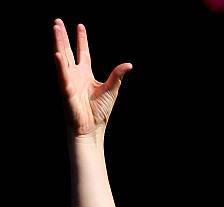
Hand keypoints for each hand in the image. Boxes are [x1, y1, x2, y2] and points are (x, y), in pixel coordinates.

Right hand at [53, 18, 132, 135]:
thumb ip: (117, 75)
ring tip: (56, 29)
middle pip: (68, 52)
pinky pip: (62, 76)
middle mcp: (76, 76)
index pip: (83, 53)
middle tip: (58, 22)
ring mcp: (69, 82)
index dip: (81, 40)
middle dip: (63, 37)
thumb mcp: (111, 89)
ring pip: (62, 59)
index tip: (80, 26)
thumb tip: (129, 65)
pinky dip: (60, 66)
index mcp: (86, 74)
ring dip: (58, 44)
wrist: (92, 129)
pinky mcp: (66, 91)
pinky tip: (57, 54)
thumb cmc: (100, 112)